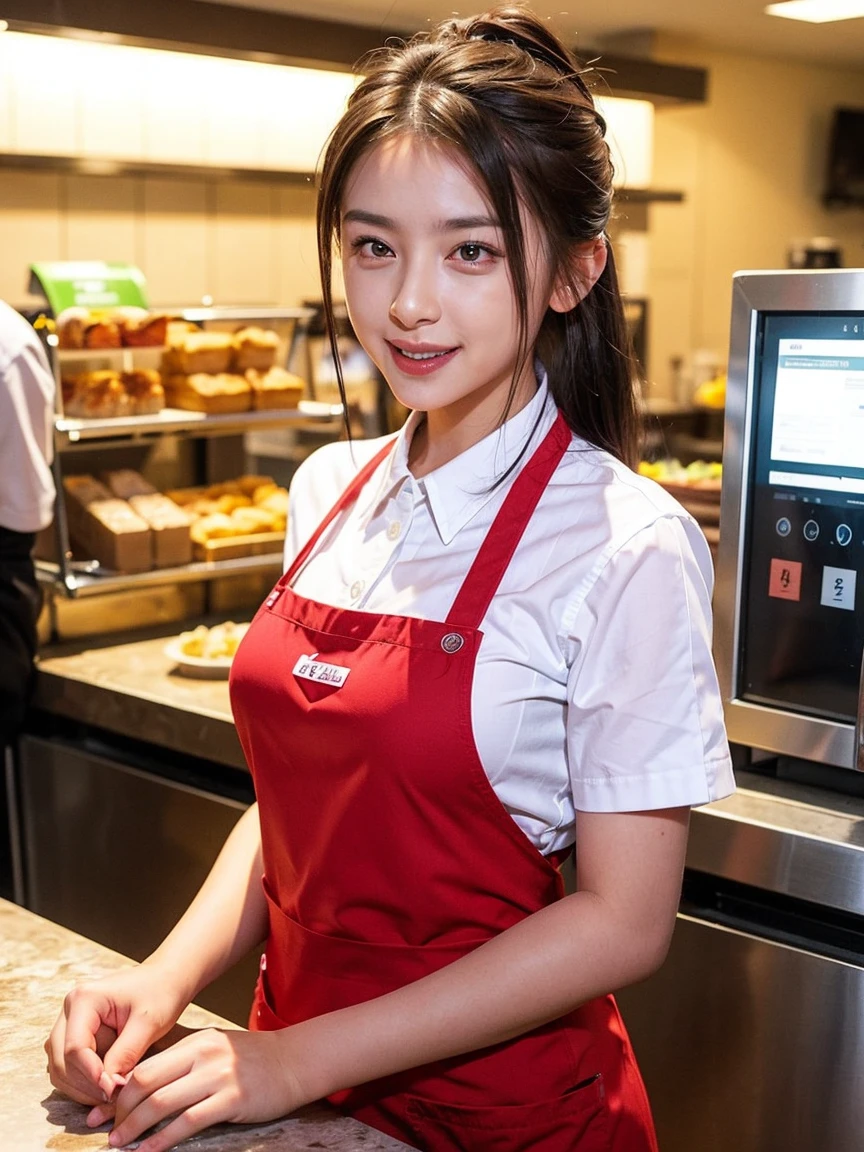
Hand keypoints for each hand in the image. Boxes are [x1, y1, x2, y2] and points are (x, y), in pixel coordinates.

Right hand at [45, 964, 188, 1108]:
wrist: (166, 981)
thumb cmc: (160, 994)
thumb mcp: (148, 1023)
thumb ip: (125, 1054)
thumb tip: (107, 1087)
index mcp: (83, 999)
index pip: (74, 1047)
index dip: (91, 1074)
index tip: (113, 1091)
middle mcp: (69, 1010)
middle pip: (61, 1060)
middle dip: (85, 1084)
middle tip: (112, 1097)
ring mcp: (69, 1024)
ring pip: (60, 1068)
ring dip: (82, 1087)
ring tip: (112, 1092)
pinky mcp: (75, 1036)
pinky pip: (68, 1068)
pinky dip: (83, 1082)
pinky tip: (108, 1085)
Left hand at [99, 1027, 307, 1151]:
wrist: (293, 1062)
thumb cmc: (251, 1059)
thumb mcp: (215, 1048)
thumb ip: (183, 1060)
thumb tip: (141, 1083)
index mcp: (196, 1041)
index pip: (145, 1065)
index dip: (118, 1091)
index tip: (102, 1110)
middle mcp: (203, 1055)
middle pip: (147, 1082)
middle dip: (120, 1110)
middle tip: (108, 1130)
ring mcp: (218, 1076)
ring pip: (162, 1103)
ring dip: (135, 1128)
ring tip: (119, 1144)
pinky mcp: (232, 1100)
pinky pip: (188, 1122)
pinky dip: (163, 1140)